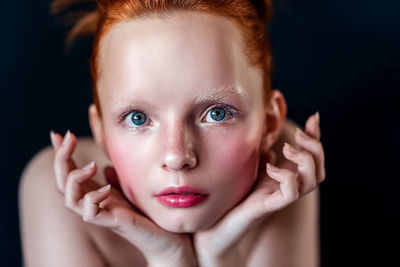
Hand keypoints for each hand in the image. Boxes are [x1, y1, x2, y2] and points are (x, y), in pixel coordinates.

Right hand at [50, 131, 195, 266]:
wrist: (169, 237)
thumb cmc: (150, 211)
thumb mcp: (132, 185)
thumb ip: (118, 175)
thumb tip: (106, 164)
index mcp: (97, 192)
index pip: (71, 172)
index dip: (62, 153)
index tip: (59, 133)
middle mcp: (95, 202)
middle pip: (63, 182)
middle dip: (61, 158)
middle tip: (68, 136)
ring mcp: (103, 213)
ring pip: (70, 199)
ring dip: (74, 178)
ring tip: (92, 166)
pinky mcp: (113, 223)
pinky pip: (90, 214)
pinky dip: (92, 199)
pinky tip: (106, 188)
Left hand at [193, 113, 324, 265]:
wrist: (220, 222)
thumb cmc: (235, 194)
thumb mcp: (251, 168)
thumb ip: (262, 155)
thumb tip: (271, 141)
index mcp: (286, 175)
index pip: (311, 157)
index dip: (317, 137)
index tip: (314, 117)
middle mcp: (288, 186)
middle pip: (319, 169)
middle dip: (315, 147)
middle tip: (298, 134)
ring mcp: (281, 197)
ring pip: (313, 181)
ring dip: (305, 160)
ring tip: (287, 148)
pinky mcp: (270, 205)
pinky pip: (290, 194)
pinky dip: (286, 177)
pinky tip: (270, 167)